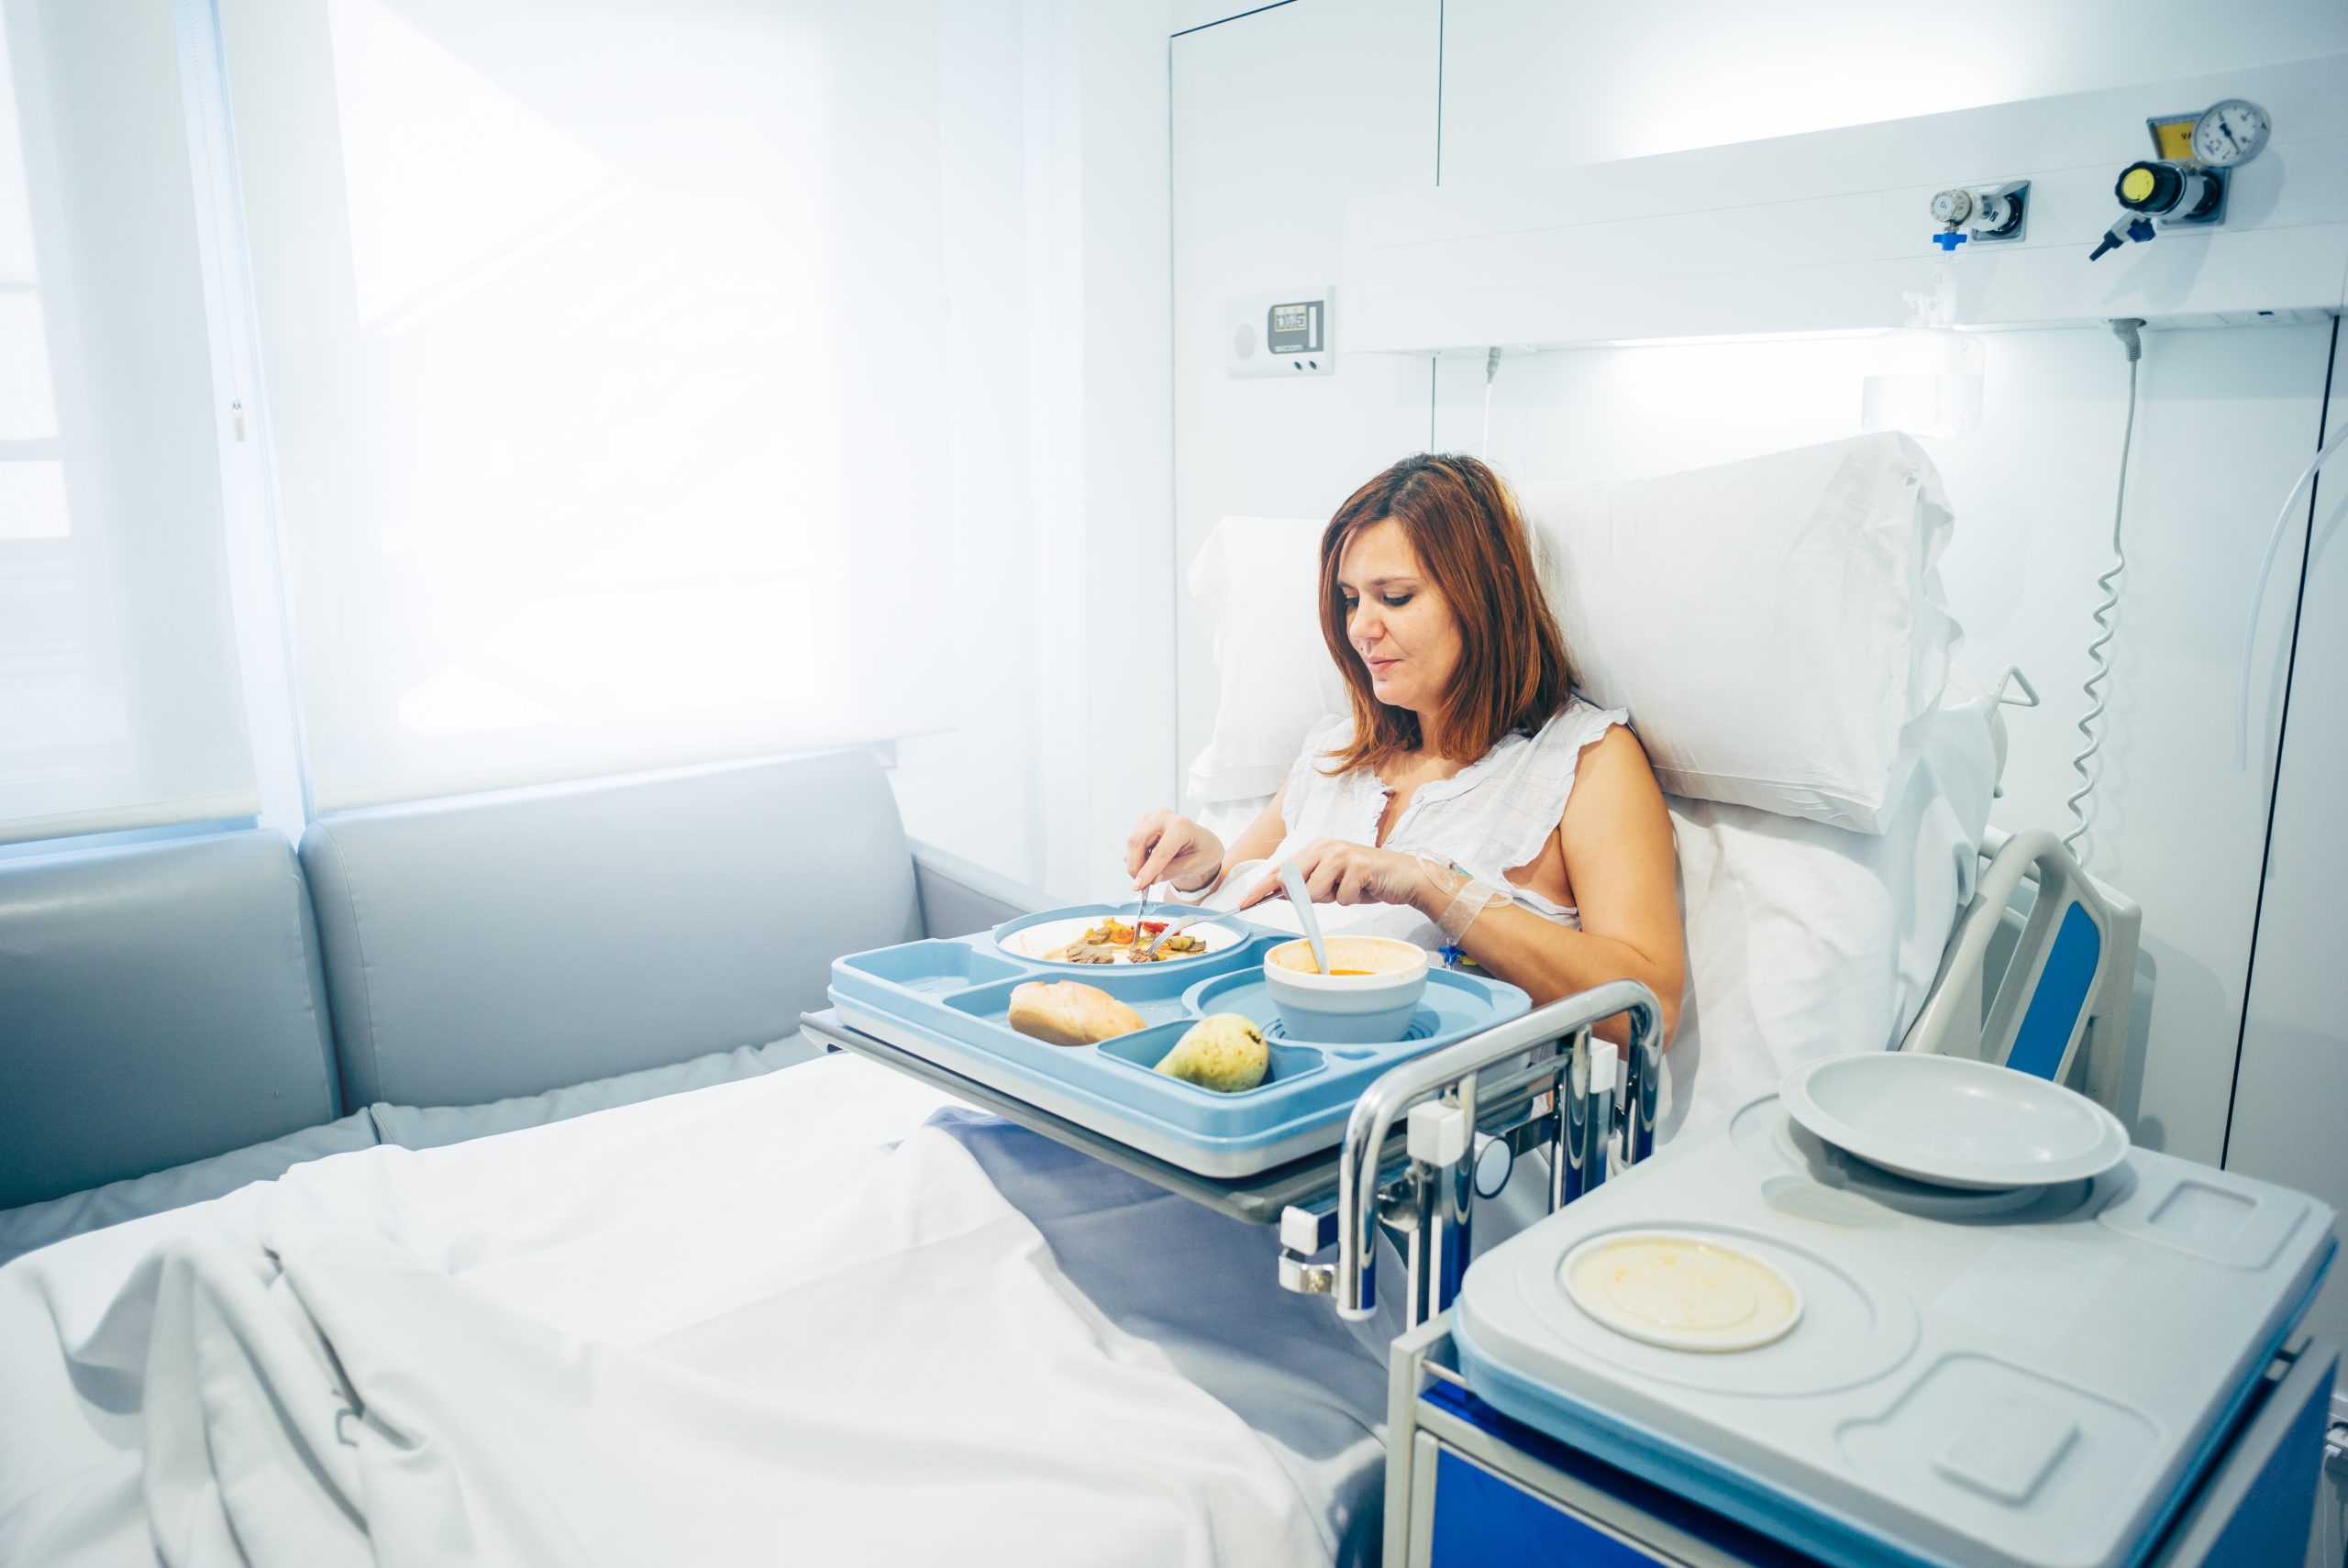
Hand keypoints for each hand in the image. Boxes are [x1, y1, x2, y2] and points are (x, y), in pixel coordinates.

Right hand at [1126, 810, 1224, 892]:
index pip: (1160, 852)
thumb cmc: (1202, 852)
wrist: (1203, 842)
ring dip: (1135, 861)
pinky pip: (1133, 841)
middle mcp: (1164, 817)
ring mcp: (1153, 817)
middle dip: (1135, 865)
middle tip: (1140, 883)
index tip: (1138, 886)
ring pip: (1132, 841)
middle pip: (1137, 840)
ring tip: (1151, 871)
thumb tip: (1151, 879)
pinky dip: (1136, 855)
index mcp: (1181, 826)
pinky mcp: (1144, 821)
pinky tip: (1150, 860)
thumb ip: (1173, 871)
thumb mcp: (1194, 866)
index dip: (1147, 871)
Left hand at [1233, 839, 1434, 912]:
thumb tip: (1281, 894)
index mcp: (1316, 848)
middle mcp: (1325, 847)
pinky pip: (1341, 898)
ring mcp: (1342, 854)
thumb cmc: (1366, 880)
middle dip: (1301, 896)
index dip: (1261, 888)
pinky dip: (1352, 900)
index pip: (1281, 870)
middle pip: (1292, 880)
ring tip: (1350, 889)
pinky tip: (1363, 889)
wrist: (1403, 876)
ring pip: (1315, 893)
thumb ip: (1308, 885)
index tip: (1244, 903)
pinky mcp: (1359, 866)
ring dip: (1333, 898)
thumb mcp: (1332, 881)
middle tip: (1328, 892)